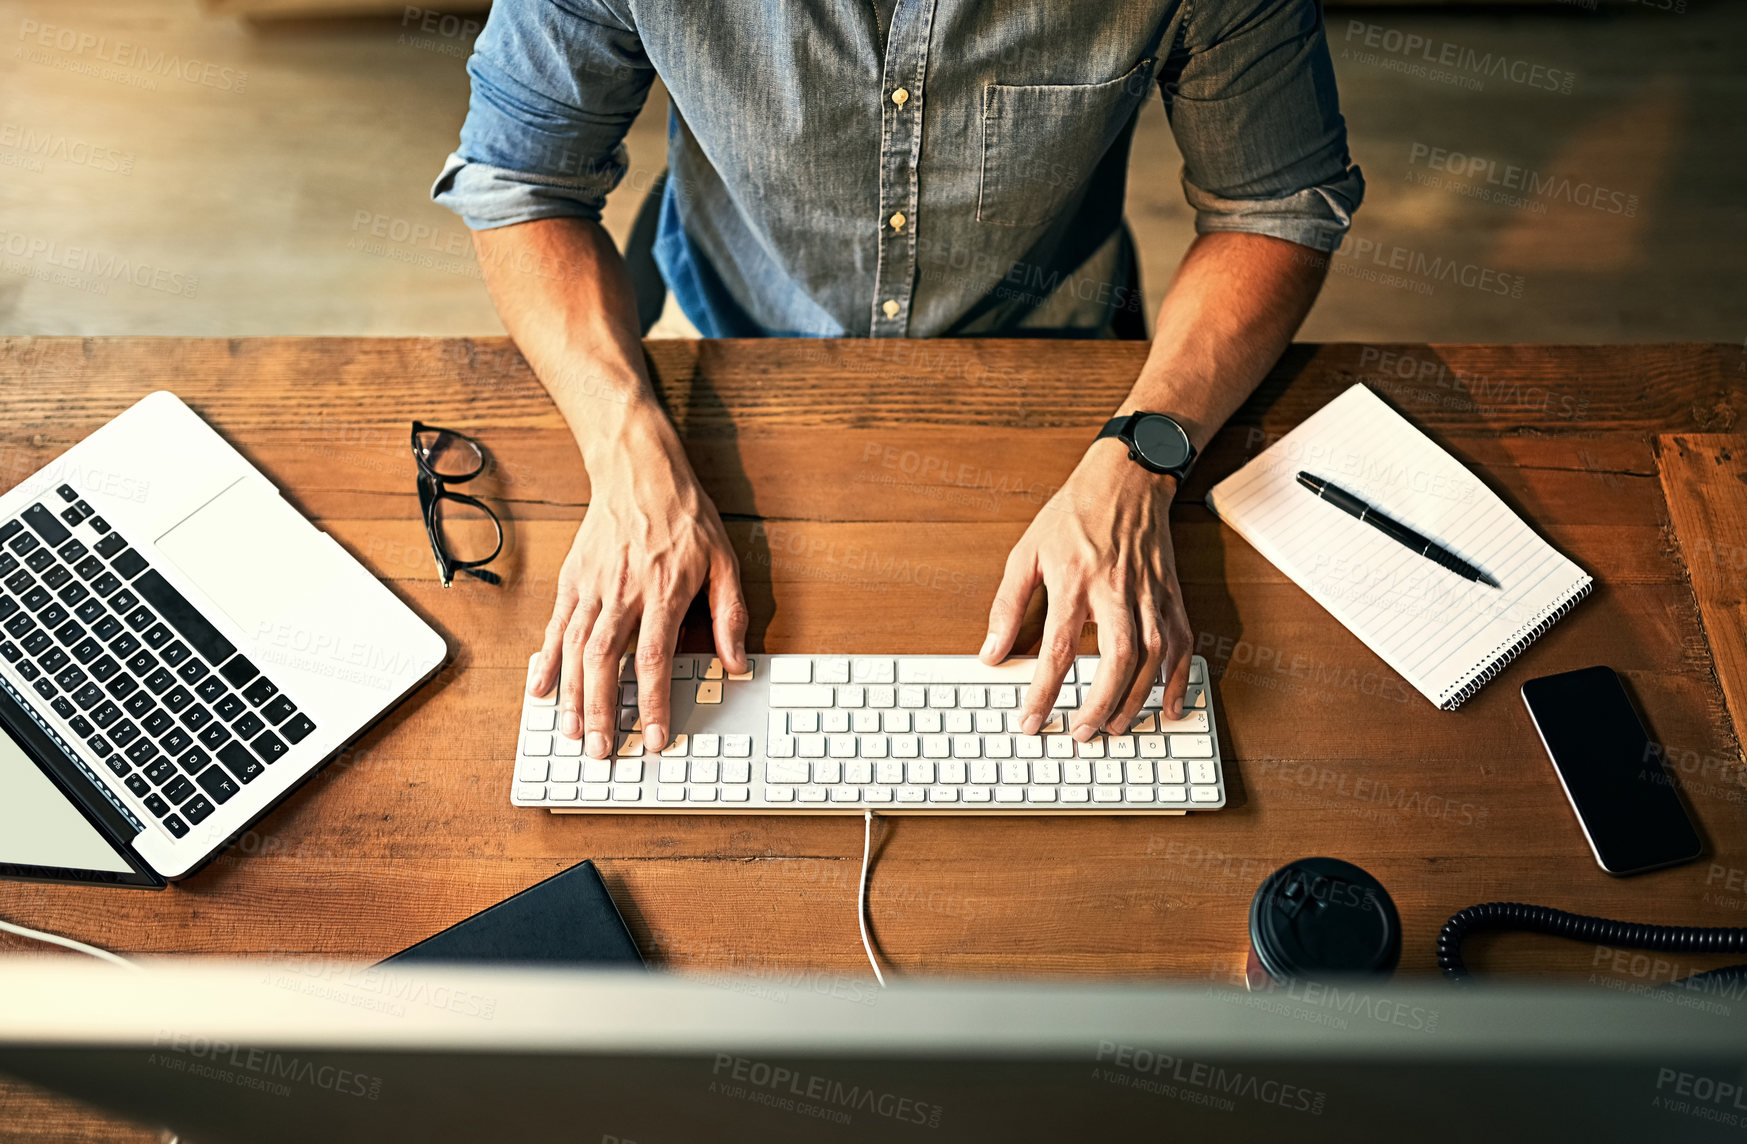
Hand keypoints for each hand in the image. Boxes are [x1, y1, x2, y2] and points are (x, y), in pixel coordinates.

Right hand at [527, 413, 747, 757]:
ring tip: (570, 733)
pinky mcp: (572, 580)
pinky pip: (555, 627)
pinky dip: (546, 661)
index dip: (651, 704)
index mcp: (663, 591)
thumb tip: (735, 660)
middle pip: (605, 663)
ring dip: (571, 696)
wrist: (638, 469)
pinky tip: (540, 690)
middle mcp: (622, 593)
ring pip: (575, 651)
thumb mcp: (723, 558)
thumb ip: (729, 612)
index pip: (654, 660)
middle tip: (600, 751)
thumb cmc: (684, 514)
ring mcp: (592, 587)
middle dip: (600, 712)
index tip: (652, 737)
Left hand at [980, 439, 1192, 738]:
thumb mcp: (1026, 552)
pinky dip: (1179, 679)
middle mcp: (1116, 589)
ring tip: (1115, 727)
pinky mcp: (1172, 595)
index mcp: (1074, 579)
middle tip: (1083, 733)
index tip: (1031, 720)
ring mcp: (1150, 593)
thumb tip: (991, 652)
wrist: (1127, 477)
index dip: (1044, 691)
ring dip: (1136, 699)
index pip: (1057, 648)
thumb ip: (1007, 605)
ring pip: (1153, 657)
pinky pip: (1182, 643)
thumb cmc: (1073, 514)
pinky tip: (1167, 707)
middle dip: (1100, 704)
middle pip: (1116, 658)